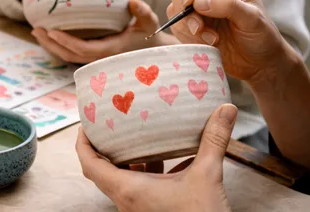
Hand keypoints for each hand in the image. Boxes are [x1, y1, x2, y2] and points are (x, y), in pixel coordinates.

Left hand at [31, 0, 174, 63]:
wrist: (152, 50)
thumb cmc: (149, 34)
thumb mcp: (149, 21)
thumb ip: (142, 11)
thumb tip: (131, 0)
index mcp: (110, 50)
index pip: (82, 49)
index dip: (65, 42)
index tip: (51, 31)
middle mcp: (99, 57)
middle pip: (69, 55)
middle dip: (51, 44)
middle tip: (37, 29)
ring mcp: (95, 57)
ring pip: (68, 56)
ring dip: (51, 46)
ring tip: (37, 31)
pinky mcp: (92, 54)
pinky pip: (72, 53)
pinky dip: (58, 45)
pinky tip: (49, 34)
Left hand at [76, 104, 236, 211]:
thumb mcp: (208, 176)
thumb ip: (215, 140)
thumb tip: (227, 109)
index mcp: (129, 190)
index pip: (89, 164)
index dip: (82, 142)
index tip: (85, 122)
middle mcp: (128, 200)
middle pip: (102, 170)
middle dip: (103, 146)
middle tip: (110, 124)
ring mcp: (139, 208)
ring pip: (123, 180)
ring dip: (128, 159)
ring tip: (137, 135)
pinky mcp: (153, 211)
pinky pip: (143, 188)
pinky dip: (149, 171)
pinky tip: (171, 158)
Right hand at [168, 0, 293, 83]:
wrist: (259, 64)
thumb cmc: (262, 37)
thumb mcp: (252, 19)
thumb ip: (228, 6)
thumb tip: (198, 1)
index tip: (191, 0)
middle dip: (186, 8)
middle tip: (200, 28)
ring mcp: (198, 7)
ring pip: (176, 6)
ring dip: (188, 25)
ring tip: (212, 40)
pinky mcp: (191, 25)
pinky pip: (176, 25)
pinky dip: (187, 36)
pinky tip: (207, 45)